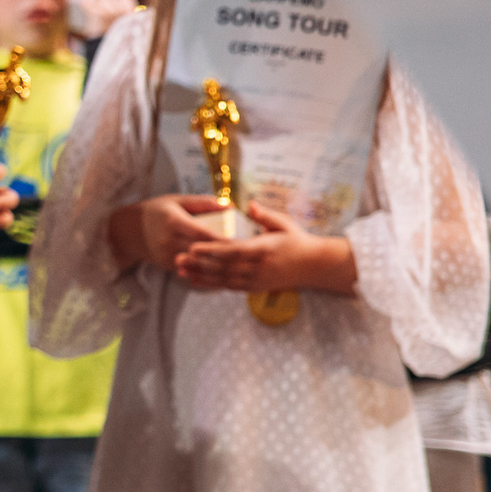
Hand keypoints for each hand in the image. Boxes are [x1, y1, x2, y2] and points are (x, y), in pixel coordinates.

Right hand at [112, 194, 230, 273]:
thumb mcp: (178, 200)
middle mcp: (169, 240)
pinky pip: (190, 269)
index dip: (221, 238)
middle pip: (201, 250)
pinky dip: (205, 268)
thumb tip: (230, 205)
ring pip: (197, 263)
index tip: (240, 240)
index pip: (201, 232)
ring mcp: (167, 254)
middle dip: (223, 253)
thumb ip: (204, 203)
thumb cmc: (157, 211)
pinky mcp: (167, 264)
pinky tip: (221, 269)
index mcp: (173, 221)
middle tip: (245, 255)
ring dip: (216, 264)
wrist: (129, 230)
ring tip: (236, 264)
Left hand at [174, 201, 355, 294]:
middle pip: (222, 267)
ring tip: (179, 270)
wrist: (314, 265)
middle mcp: (257, 267)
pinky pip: (227, 287)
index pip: (233, 250)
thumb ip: (264, 215)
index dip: (211, 250)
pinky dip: (210, 284)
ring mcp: (255, 280)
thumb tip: (249, 204)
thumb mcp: (283, 223)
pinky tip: (194, 279)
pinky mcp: (253, 287)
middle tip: (176, 258)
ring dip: (200, 274)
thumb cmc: (297, 240)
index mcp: (263, 249)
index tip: (193, 247)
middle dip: (198, 264)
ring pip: (222, 279)